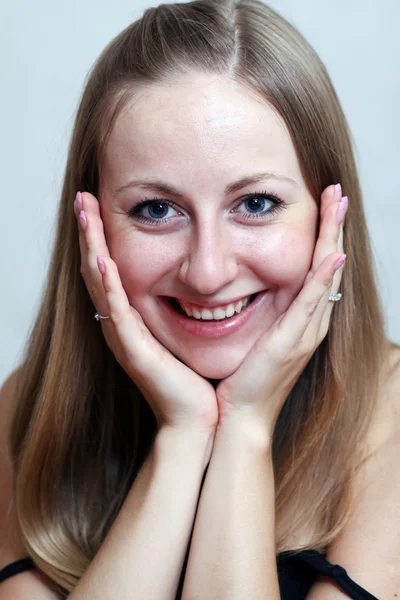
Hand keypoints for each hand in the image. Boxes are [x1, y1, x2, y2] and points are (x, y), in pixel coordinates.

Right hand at [74, 191, 218, 438]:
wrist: (197, 421)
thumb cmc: (195, 380)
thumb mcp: (187, 333)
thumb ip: (186, 307)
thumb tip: (204, 280)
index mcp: (133, 318)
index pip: (111, 268)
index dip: (102, 236)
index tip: (100, 203)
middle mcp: (121, 324)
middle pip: (96, 269)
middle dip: (88, 232)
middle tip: (83, 196)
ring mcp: (123, 337)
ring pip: (99, 283)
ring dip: (90, 246)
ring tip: (83, 211)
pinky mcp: (133, 351)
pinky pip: (116, 312)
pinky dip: (107, 284)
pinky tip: (102, 258)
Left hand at [214, 183, 346, 440]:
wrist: (239, 417)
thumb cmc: (241, 380)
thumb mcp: (253, 337)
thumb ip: (257, 313)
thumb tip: (243, 287)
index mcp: (300, 320)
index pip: (317, 269)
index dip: (323, 236)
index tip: (323, 205)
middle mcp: (310, 323)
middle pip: (328, 266)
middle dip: (334, 227)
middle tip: (338, 193)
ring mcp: (305, 332)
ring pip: (326, 276)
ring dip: (333, 239)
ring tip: (338, 205)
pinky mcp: (292, 342)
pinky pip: (312, 303)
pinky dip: (323, 277)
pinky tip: (332, 252)